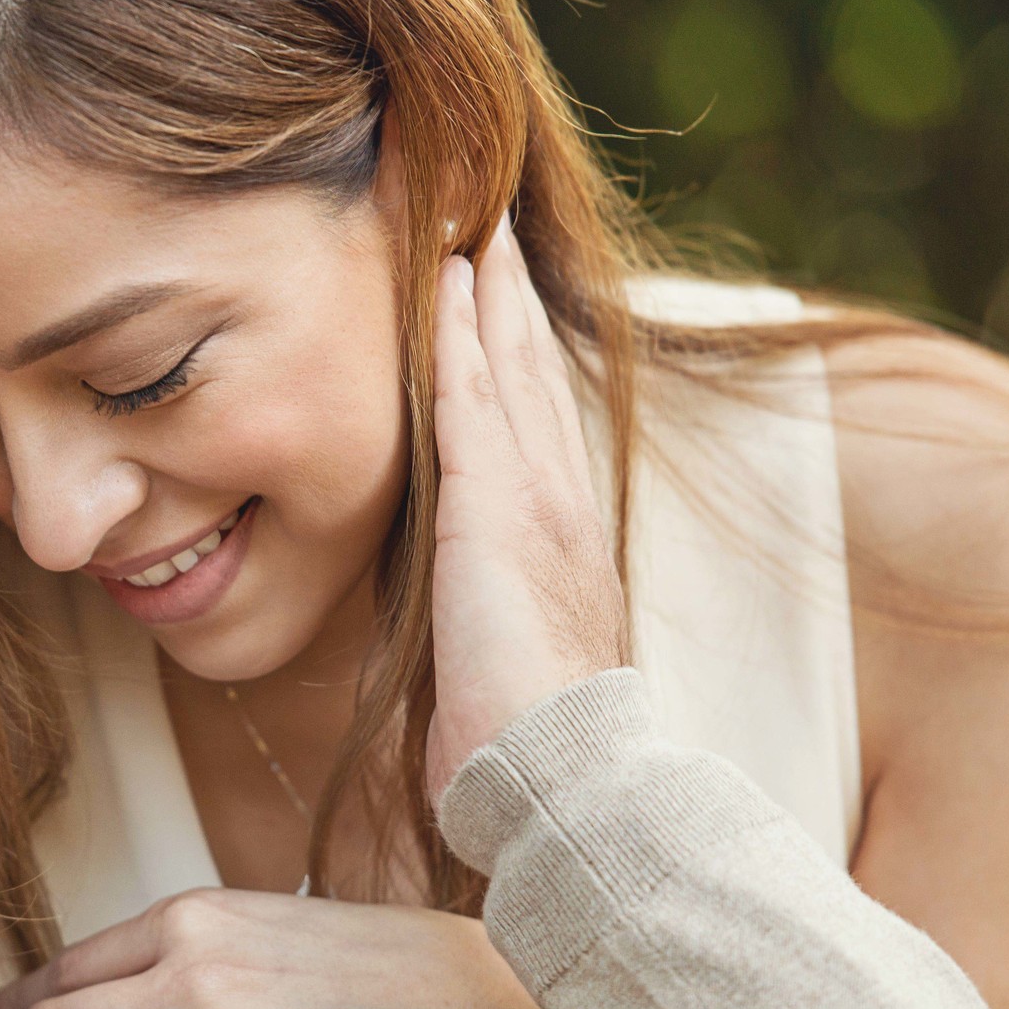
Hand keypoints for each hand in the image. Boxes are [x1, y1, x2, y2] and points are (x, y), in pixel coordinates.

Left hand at [424, 216, 626, 803]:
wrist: (562, 778)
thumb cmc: (522, 747)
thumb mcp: (498, 664)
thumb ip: (479, 622)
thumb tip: (453, 626)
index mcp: (561, 542)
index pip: (534, 428)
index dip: (516, 360)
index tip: (497, 303)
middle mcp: (560, 506)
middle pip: (532, 379)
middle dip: (509, 304)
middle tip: (489, 231)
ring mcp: (536, 502)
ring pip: (508, 371)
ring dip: (485, 297)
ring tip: (468, 230)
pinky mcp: (496, 510)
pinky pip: (474, 401)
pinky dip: (461, 337)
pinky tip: (446, 284)